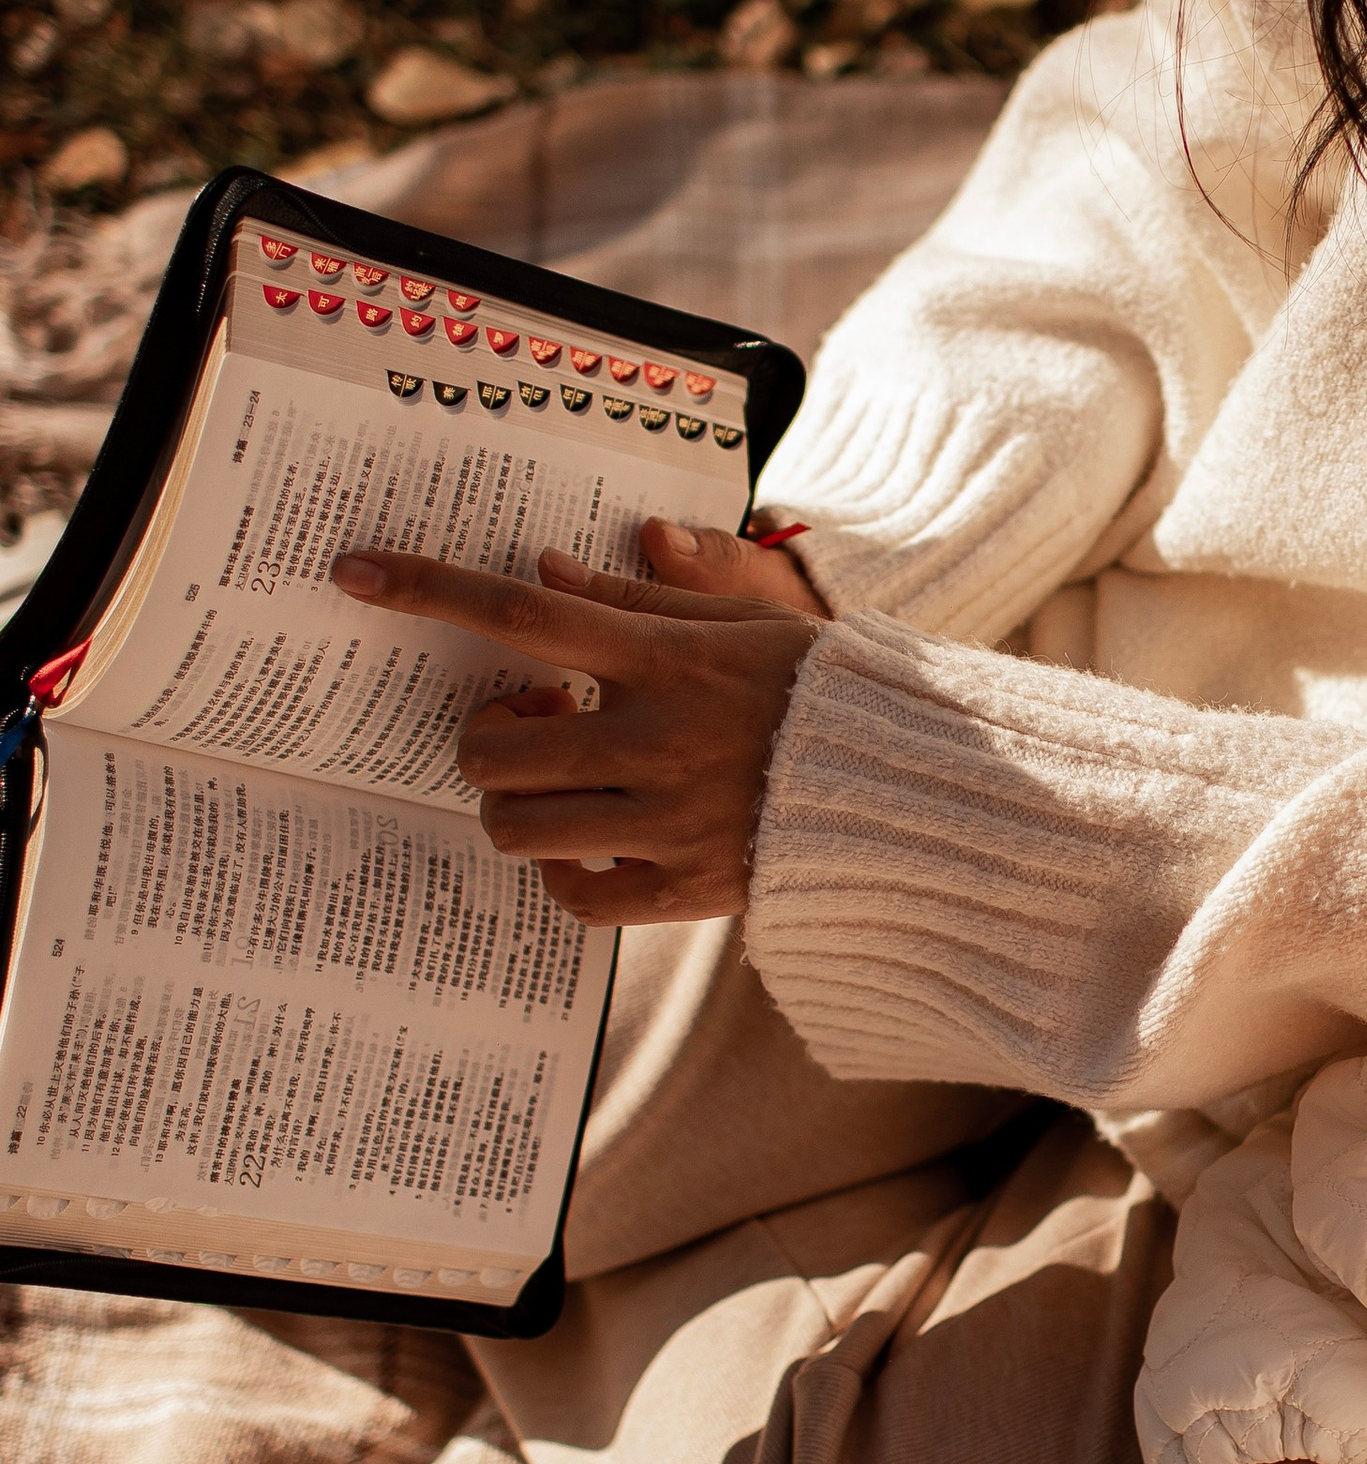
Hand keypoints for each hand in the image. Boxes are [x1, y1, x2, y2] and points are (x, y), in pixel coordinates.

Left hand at [332, 516, 822, 923]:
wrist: (916, 791)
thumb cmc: (819, 693)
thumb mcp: (741, 624)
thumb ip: (637, 605)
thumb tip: (544, 569)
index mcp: (668, 661)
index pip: (523, 614)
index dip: (427, 590)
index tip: (353, 572)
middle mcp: (659, 742)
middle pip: (491, 747)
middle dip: (486, 738)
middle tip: (532, 726)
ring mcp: (669, 824)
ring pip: (517, 826)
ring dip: (518, 804)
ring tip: (566, 786)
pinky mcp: (685, 891)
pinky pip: (572, 894)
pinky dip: (566, 872)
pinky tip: (599, 844)